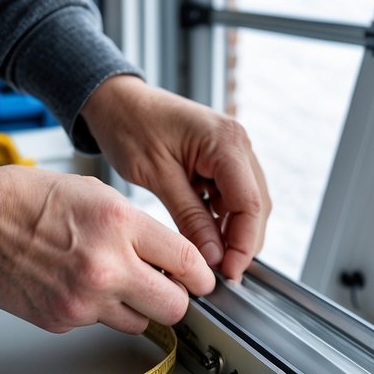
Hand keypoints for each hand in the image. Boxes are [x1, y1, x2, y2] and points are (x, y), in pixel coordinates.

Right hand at [0, 167, 215, 333]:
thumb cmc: (29, 200)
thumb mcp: (97, 195)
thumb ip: (138, 230)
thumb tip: (170, 260)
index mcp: (119, 225)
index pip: (189, 263)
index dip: (201, 275)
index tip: (201, 279)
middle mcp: (106, 267)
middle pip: (175, 307)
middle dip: (177, 299)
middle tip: (168, 288)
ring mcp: (83, 301)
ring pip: (139, 322)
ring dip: (136, 307)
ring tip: (112, 281)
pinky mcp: (62, 321)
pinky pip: (98, 324)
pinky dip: (96, 310)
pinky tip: (76, 284)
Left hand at [82, 76, 270, 280]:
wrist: (117, 100)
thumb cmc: (130, 126)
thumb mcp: (157, 176)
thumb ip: (190, 217)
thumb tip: (214, 256)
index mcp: (226, 141)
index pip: (250, 203)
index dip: (243, 244)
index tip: (228, 272)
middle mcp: (238, 142)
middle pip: (256, 205)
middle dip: (242, 242)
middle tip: (220, 273)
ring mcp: (234, 149)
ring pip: (248, 203)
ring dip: (233, 232)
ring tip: (211, 258)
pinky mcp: (223, 157)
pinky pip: (232, 194)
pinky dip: (223, 218)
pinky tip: (206, 235)